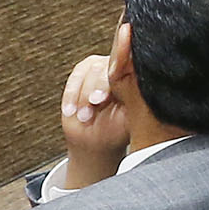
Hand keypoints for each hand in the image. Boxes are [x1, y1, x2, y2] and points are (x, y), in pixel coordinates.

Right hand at [57, 52, 126, 190]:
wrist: (99, 145)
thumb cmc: (120, 133)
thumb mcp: (129, 118)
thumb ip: (131, 94)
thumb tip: (137, 75)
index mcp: (137, 78)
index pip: (130, 64)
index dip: (119, 66)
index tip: (110, 84)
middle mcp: (122, 69)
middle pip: (108, 65)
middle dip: (99, 85)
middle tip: (97, 104)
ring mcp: (101, 70)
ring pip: (90, 70)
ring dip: (83, 94)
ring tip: (83, 117)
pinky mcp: (83, 75)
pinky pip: (76, 77)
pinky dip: (72, 94)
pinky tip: (71, 112)